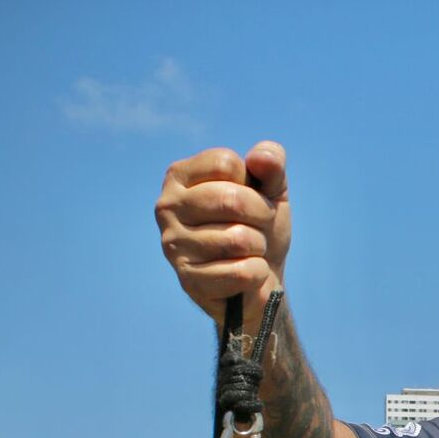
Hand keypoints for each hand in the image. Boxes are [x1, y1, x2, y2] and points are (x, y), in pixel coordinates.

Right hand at [155, 141, 290, 324]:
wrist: (262, 278)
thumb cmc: (259, 227)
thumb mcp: (271, 189)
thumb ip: (271, 164)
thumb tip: (260, 157)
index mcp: (180, 176)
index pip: (225, 163)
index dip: (253, 184)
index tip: (252, 200)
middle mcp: (167, 207)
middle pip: (231, 199)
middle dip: (261, 216)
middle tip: (258, 228)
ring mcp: (173, 245)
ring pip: (238, 239)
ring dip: (258, 247)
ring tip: (248, 251)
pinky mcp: (188, 280)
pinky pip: (241, 272)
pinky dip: (257, 273)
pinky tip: (245, 274)